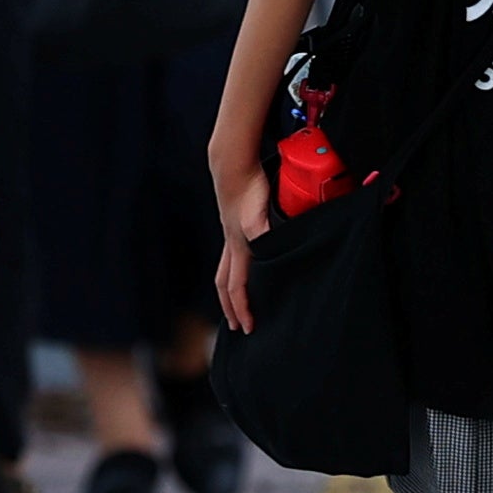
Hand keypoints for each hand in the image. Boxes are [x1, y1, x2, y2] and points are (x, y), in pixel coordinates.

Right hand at [213, 166, 274, 334]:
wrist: (234, 164)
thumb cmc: (250, 187)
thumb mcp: (260, 212)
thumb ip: (264, 230)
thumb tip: (268, 245)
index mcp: (239, 247)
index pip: (237, 286)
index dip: (242, 309)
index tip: (249, 328)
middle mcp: (231, 244)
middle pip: (224, 283)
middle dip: (230, 307)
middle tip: (237, 326)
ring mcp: (230, 234)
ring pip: (225, 270)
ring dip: (229, 290)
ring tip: (236, 302)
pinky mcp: (234, 225)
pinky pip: (231, 257)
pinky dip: (234, 270)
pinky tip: (246, 266)